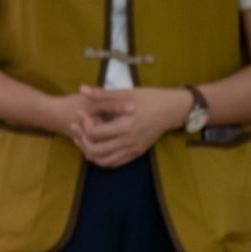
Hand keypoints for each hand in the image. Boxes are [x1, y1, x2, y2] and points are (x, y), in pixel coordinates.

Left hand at [71, 85, 191, 168]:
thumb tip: (82, 89)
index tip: (81, 113)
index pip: (94, 133)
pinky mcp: (138, 153)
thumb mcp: (127, 93)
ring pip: (104, 161)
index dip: (83, 124)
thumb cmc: (151, 98)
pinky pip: (115, 162)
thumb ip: (103, 94)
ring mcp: (133, 149)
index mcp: (125, 126)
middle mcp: (128, 142)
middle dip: (81, 141)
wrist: (174, 109)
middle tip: (76, 129)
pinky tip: (96, 148)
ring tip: (82, 140)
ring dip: (90, 153)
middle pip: (95, 150)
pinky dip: (102, 159)